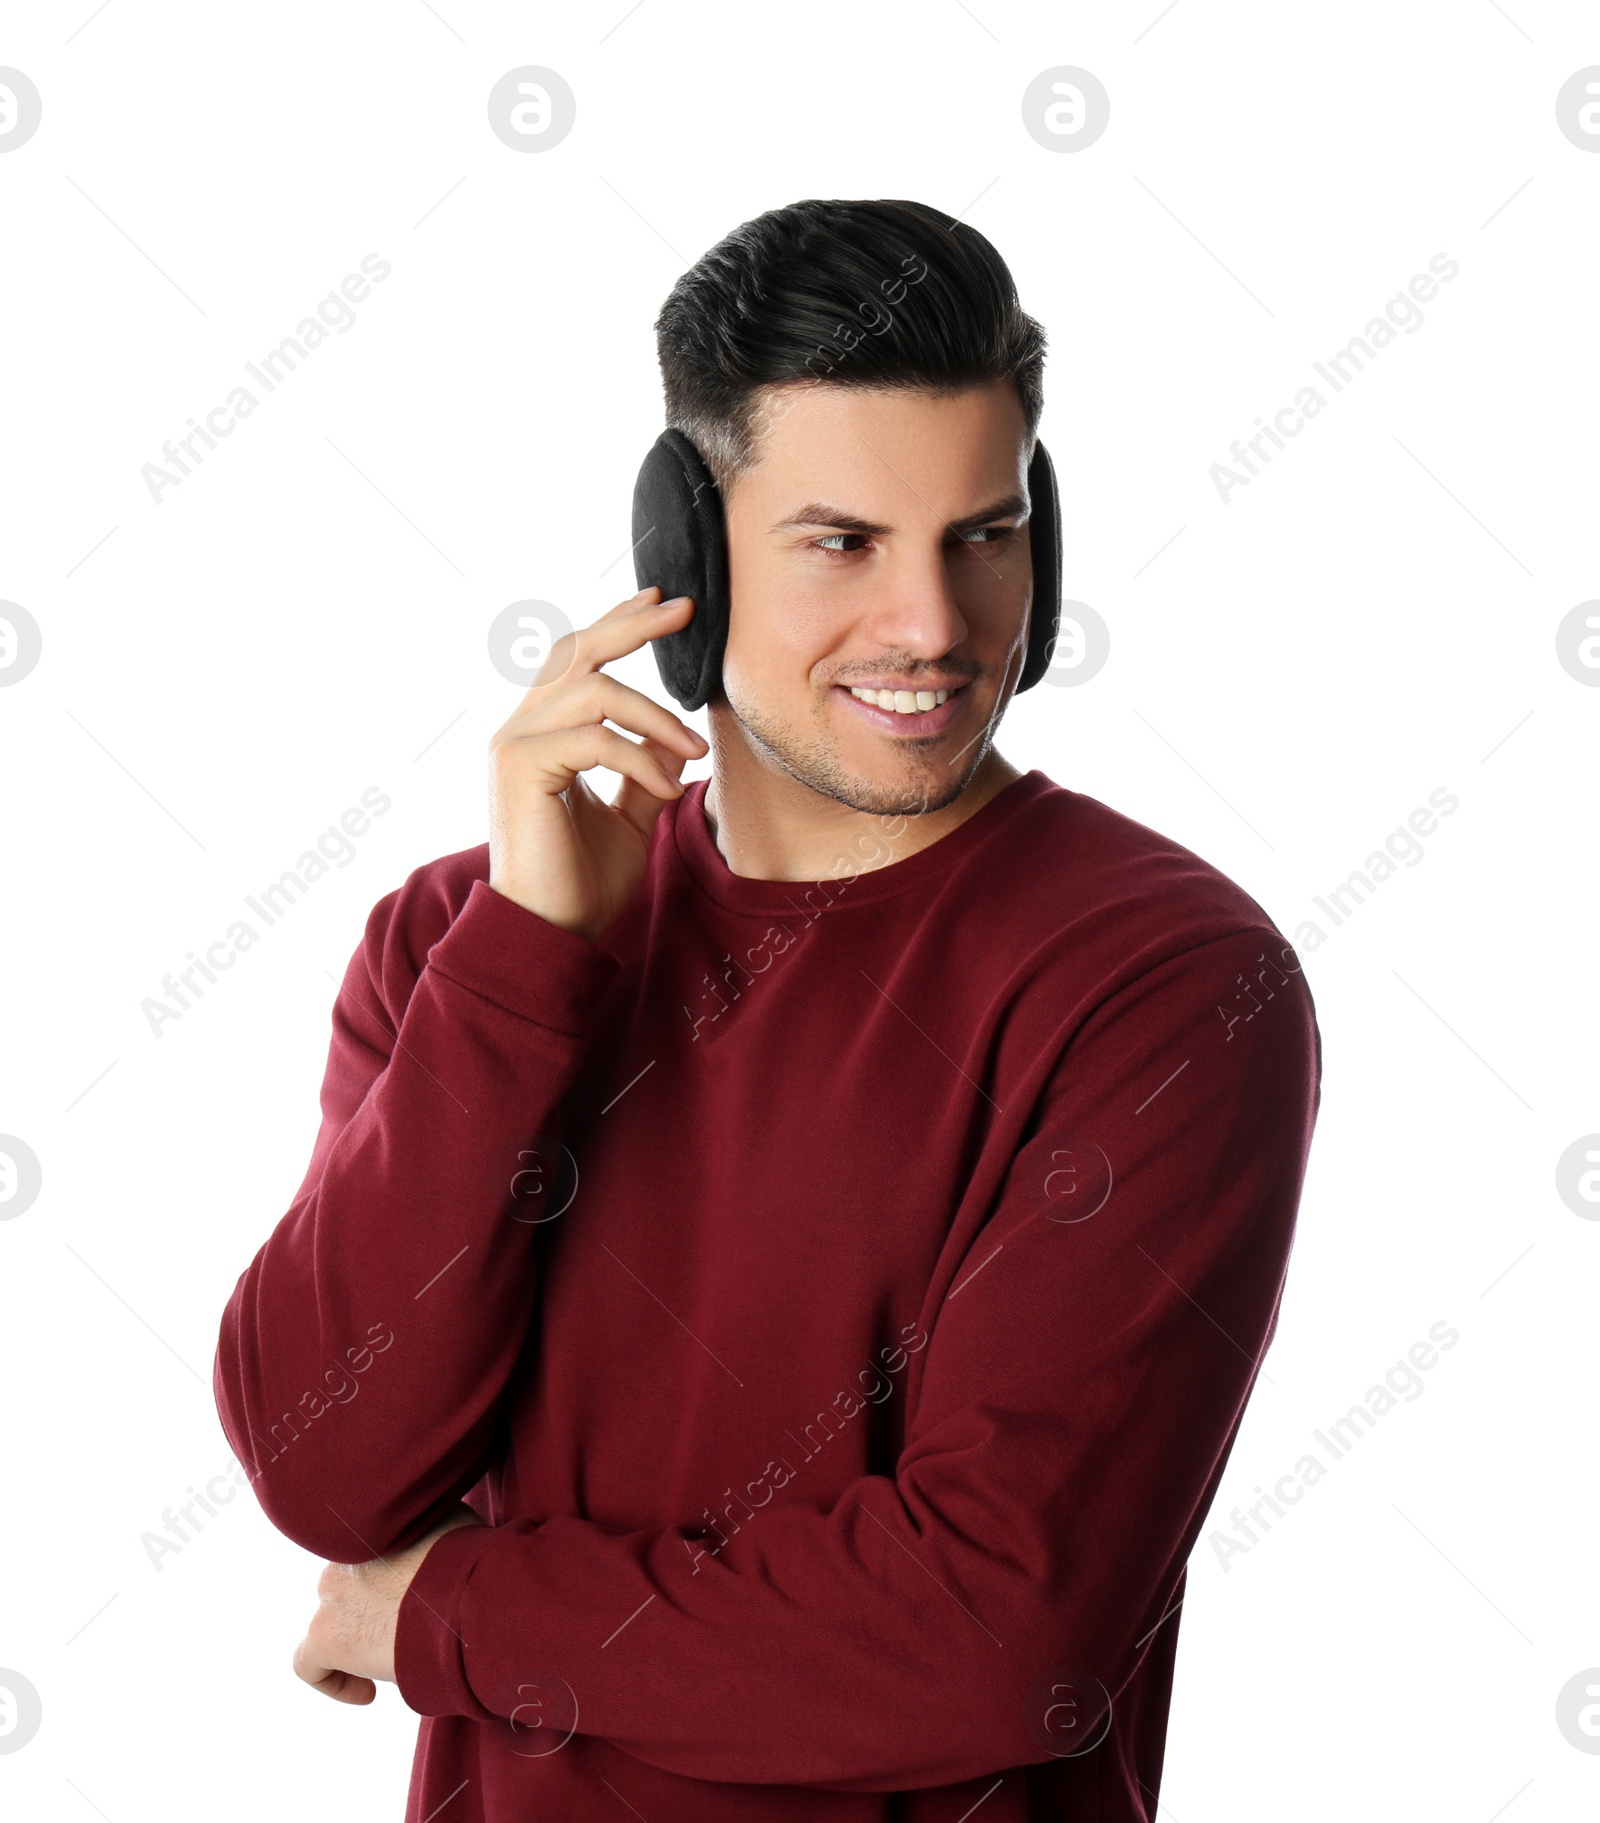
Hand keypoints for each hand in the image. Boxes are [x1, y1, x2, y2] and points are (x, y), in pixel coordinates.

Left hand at [291, 1505, 487, 1704]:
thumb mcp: (452, 1522)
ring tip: (396, 1662)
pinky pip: (310, 1664)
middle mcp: (344, 1555)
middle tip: (408, 1630)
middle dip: (374, 1610)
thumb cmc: (470, 1561)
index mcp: (371, 1525)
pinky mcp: (325, 1636)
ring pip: (334, 1622)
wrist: (464, 1596)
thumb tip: (438, 1535)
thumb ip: (431, 1526)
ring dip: (360, 1643)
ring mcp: (333, 1593)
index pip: (366, 1553)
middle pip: (350, 1589)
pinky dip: (335, 1681)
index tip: (409, 1599)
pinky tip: (368, 1693)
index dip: (387, 1580)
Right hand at [487, 585, 708, 941]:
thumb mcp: (629, 817)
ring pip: (592, 689)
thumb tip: (672, 735)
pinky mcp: (520, 767)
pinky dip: (640, 758)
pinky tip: (667, 788)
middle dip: (633, 624)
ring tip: (692, 752)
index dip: (617, 624)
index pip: (576, 659)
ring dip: (655, 716)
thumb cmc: (583, 882)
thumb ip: (644, 771)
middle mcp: (520, 729)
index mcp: (541, 733)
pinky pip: (593, 737)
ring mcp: (514, 745)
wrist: (552, 932)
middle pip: (576, 650)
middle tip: (685, 609)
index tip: (660, 602)